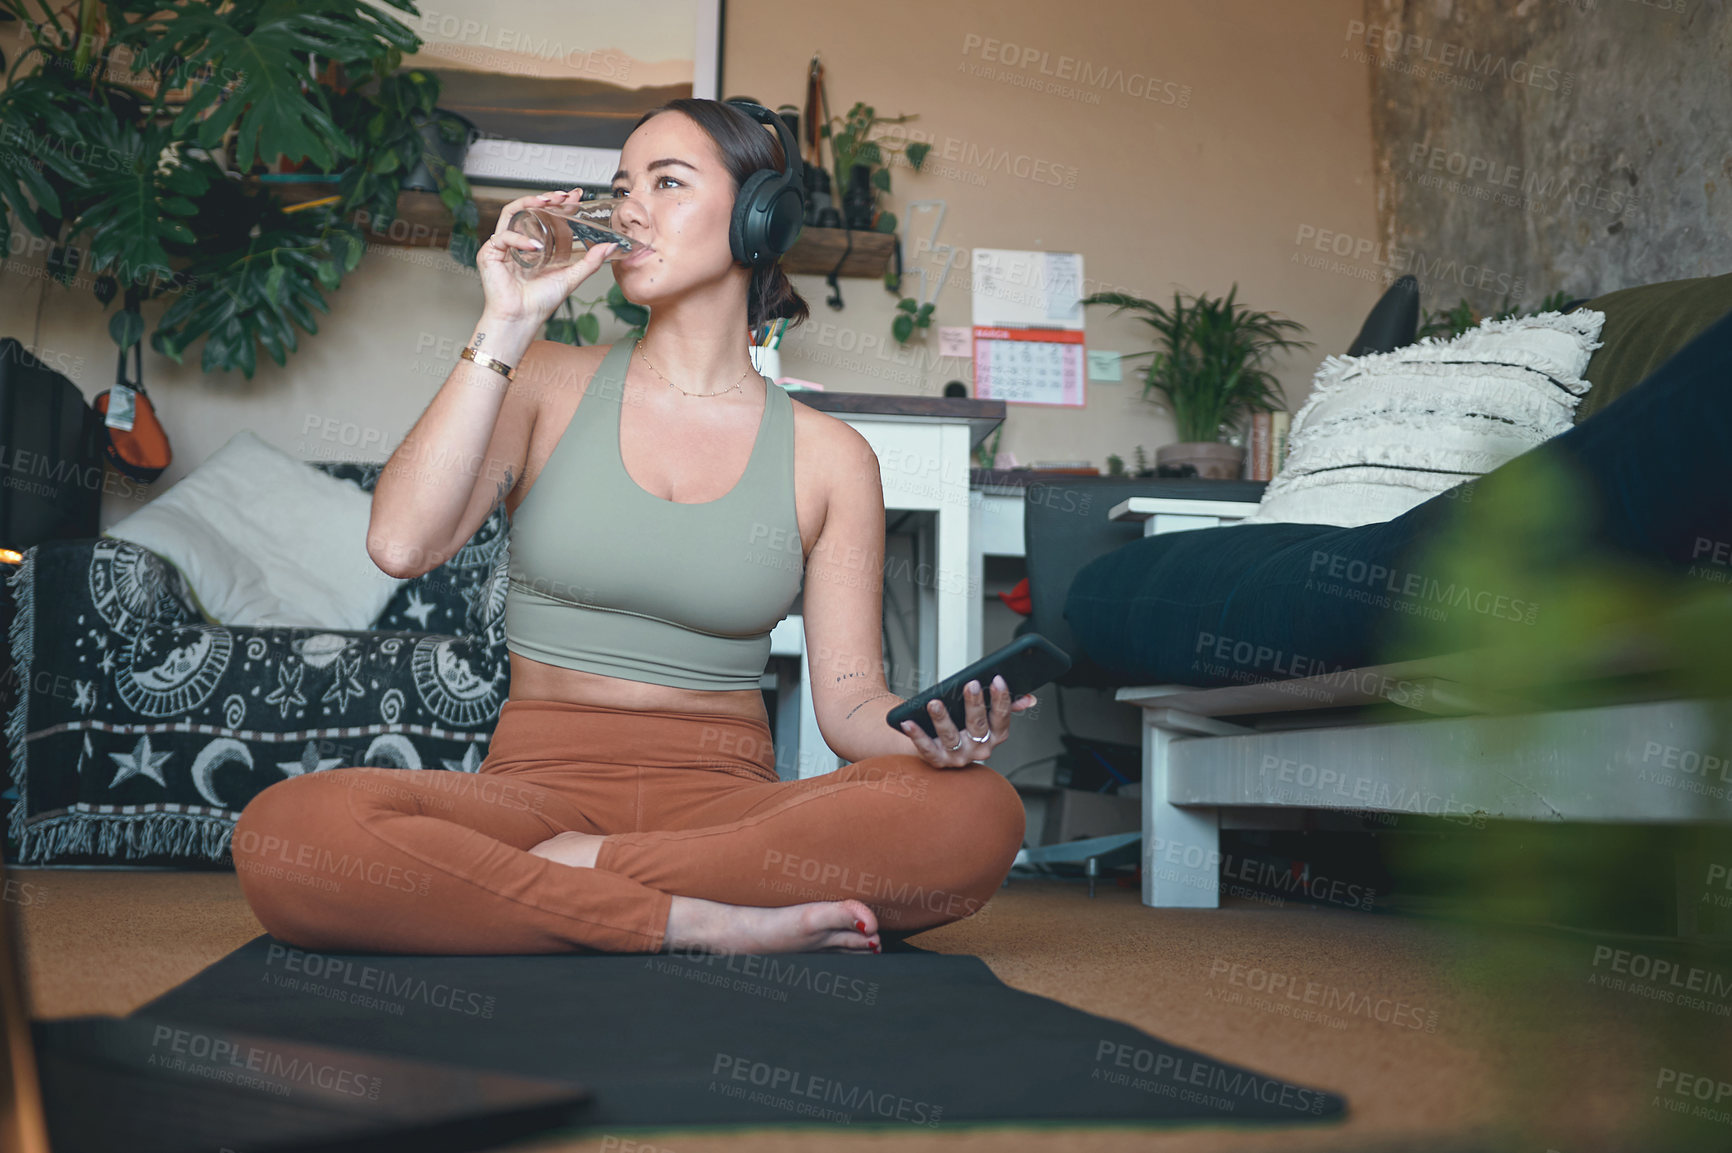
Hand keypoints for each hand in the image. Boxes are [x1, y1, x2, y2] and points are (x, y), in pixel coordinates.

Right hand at [476, 189, 619, 327]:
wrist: (522, 319)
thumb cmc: (540, 302)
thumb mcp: (571, 277)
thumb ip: (590, 262)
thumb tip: (609, 247)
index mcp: (536, 245)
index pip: (547, 217)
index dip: (561, 204)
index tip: (576, 196)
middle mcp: (519, 241)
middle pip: (529, 209)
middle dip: (546, 198)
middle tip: (563, 195)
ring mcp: (503, 246)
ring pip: (512, 213)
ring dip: (529, 204)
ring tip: (547, 203)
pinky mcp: (490, 253)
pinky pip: (504, 236)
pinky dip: (520, 239)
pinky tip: (535, 246)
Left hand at [896, 676, 1036, 768]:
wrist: (942, 749)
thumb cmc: (965, 726)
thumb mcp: (989, 717)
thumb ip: (1006, 707)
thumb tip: (1029, 698)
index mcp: (995, 737)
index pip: (1002, 718)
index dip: (1001, 699)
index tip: (997, 679)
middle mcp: (979, 749)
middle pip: (978, 725)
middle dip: (975, 704)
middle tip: (970, 684)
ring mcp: (958, 757)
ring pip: (951, 737)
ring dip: (942, 719)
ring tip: (934, 703)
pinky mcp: (937, 761)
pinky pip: (926, 749)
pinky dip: (917, 735)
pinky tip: (908, 721)